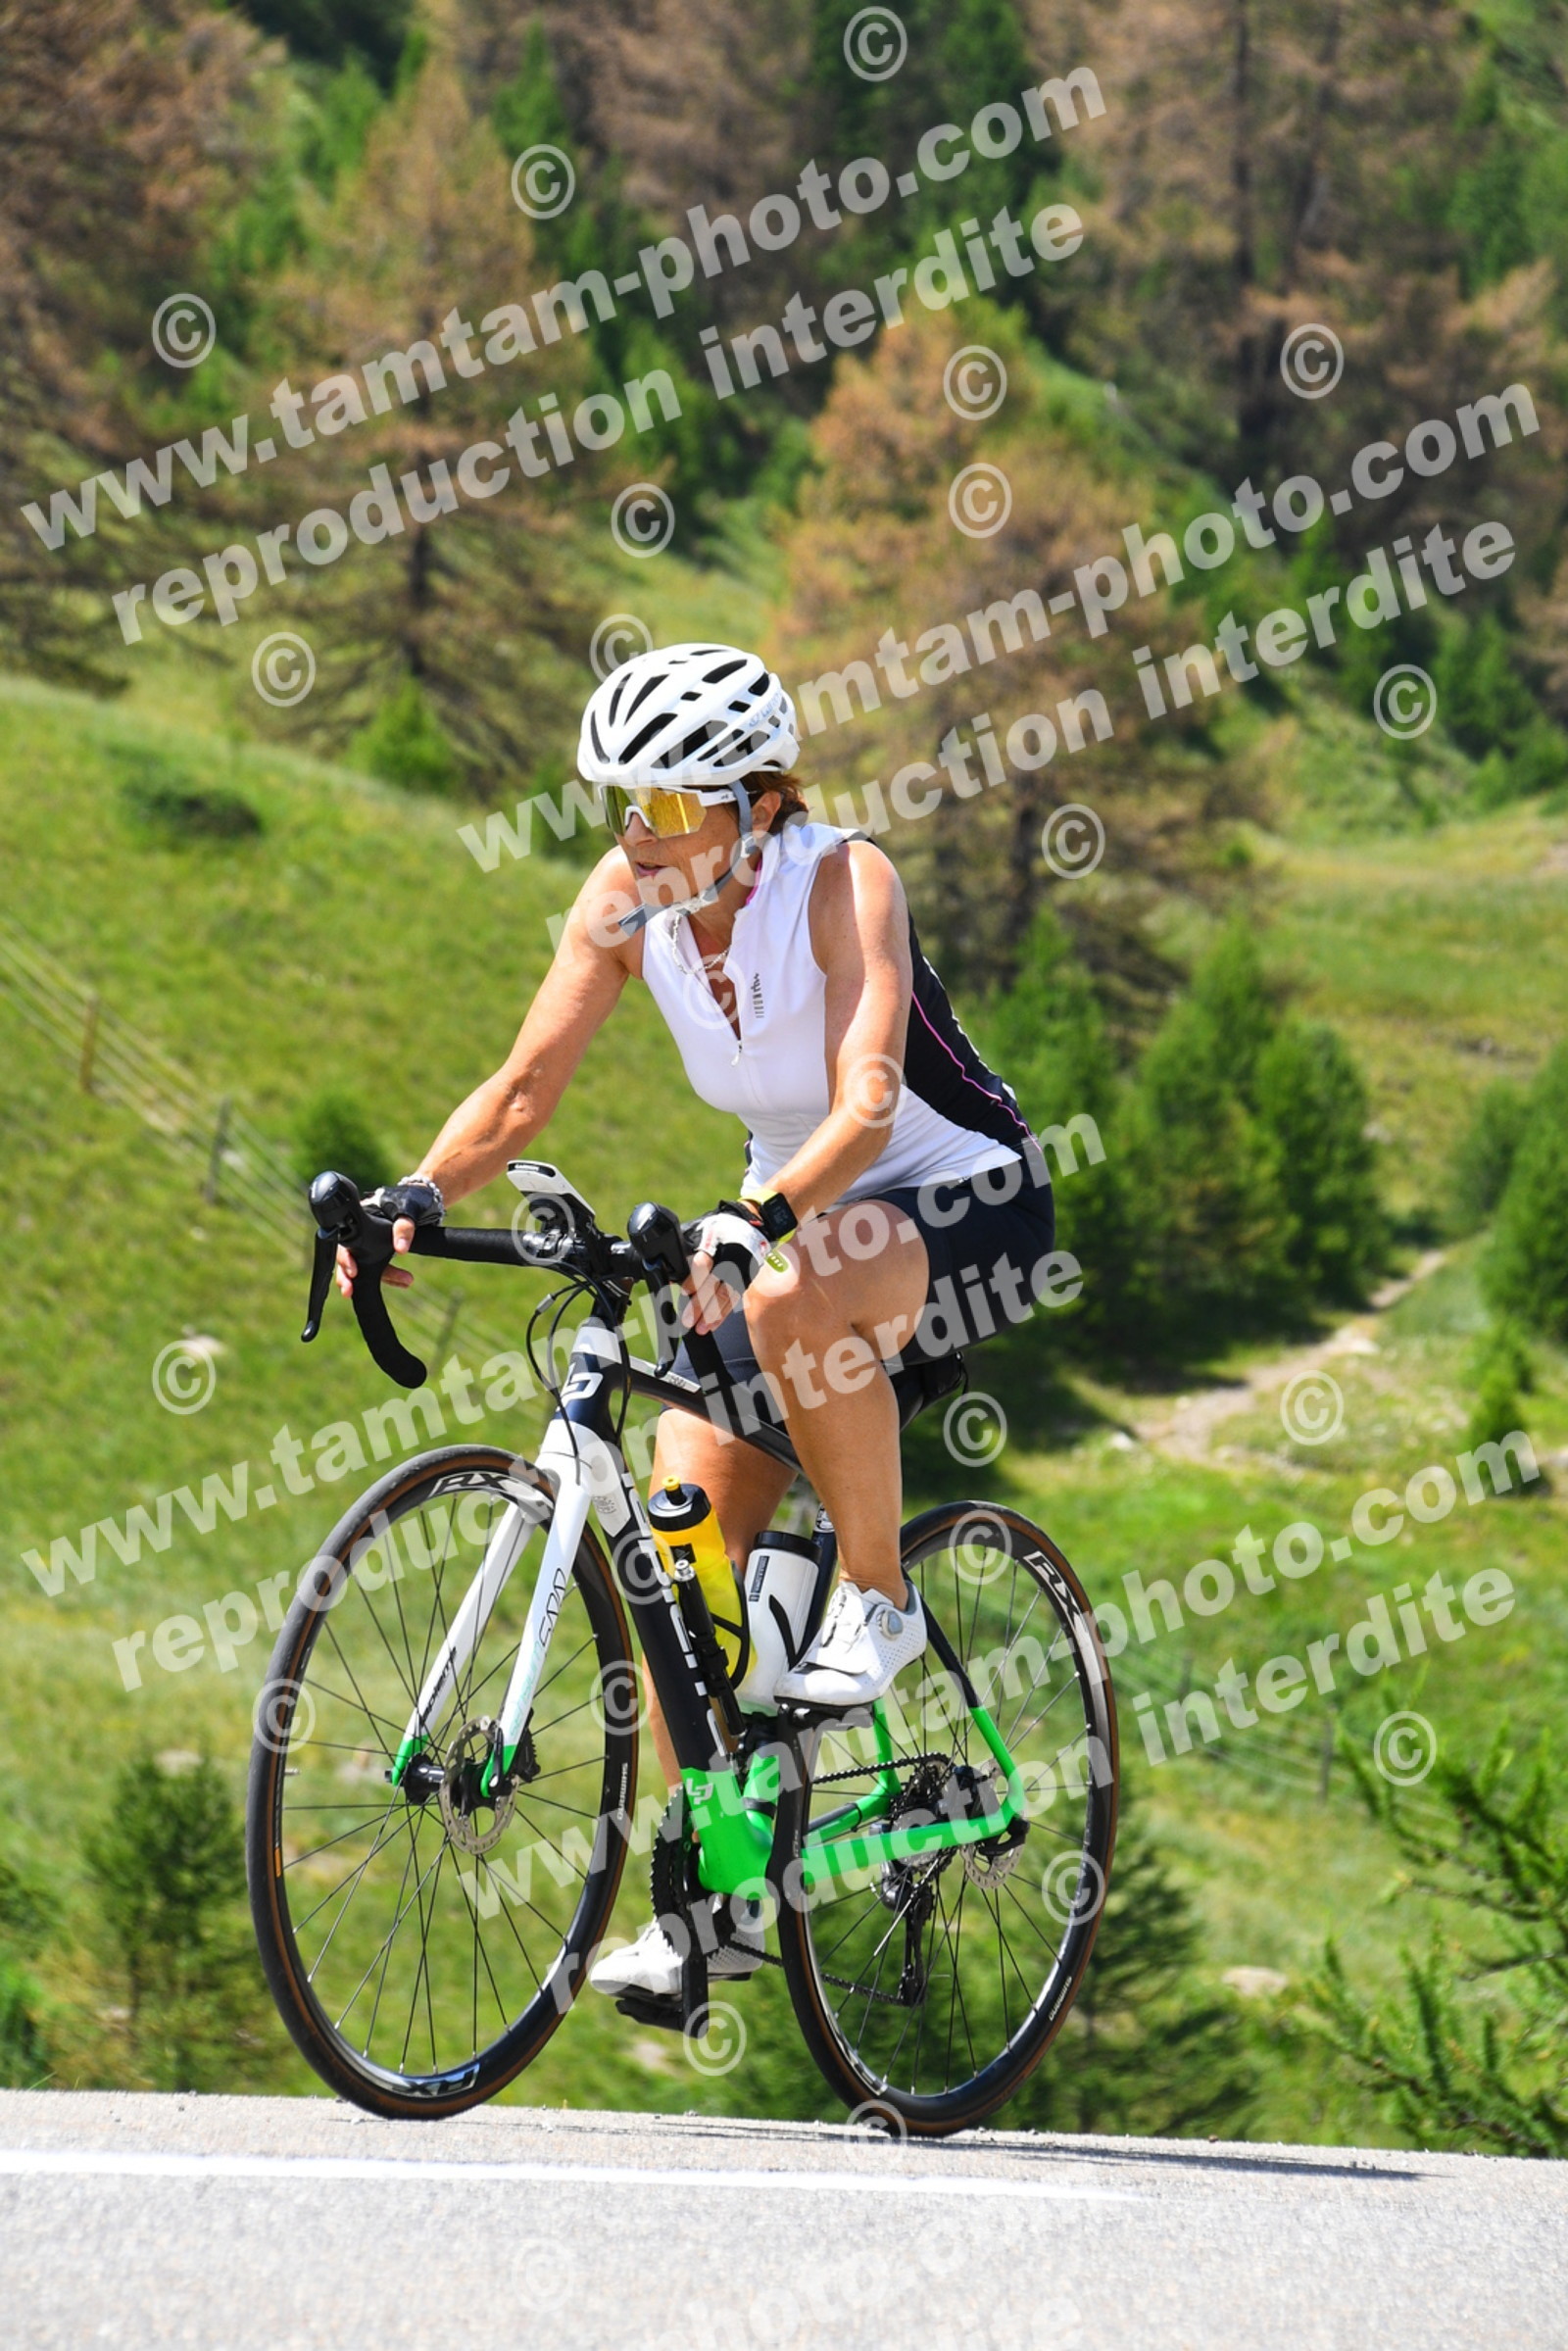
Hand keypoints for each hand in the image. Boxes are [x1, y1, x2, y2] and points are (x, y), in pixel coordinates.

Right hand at [332, 1177, 440, 1299]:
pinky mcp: (382, 1253)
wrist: (422, 1198)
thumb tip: (400, 1250)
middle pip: (347, 1258)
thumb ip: (404, 1227)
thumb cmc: (409, 1200)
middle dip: (346, 1277)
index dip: (345, 1258)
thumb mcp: (407, 1210)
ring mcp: (370, 1245)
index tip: (352, 1271)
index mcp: (360, 1221)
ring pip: (364, 1267)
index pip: (345, 1241)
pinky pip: (382, 1269)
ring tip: (398, 1284)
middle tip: (348, 1291)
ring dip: (376, 1280)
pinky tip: (406, 1281)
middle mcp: (361, 1235)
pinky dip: (392, 1277)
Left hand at [680, 1201, 771, 1332]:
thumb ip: (682, 1254)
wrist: (748, 1223)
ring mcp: (741, 1268)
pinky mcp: (747, 1278)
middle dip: (702, 1303)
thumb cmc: (716, 1229)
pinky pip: (734, 1298)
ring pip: (727, 1294)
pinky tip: (713, 1324)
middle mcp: (730, 1256)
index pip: (705, 1262)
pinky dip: (723, 1313)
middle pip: (716, 1282)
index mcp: (714, 1241)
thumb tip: (667, 1277)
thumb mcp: (696, 1233)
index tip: (685, 1292)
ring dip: (714, 1314)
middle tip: (688, 1320)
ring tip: (700, 1328)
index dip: (695, 1279)